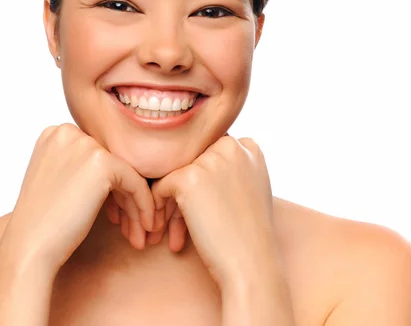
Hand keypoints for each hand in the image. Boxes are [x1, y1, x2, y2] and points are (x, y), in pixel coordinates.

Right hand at [2, 124, 155, 275]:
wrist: (30, 247)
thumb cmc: (43, 222)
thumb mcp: (57, 180)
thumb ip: (80, 165)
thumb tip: (118, 167)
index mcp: (56, 133)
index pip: (97, 156)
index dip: (110, 188)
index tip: (116, 215)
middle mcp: (69, 132)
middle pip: (112, 164)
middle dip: (124, 197)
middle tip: (131, 227)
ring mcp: (84, 145)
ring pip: (126, 173)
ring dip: (135, 205)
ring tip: (139, 235)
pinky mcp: (101, 162)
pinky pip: (136, 182)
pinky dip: (144, 205)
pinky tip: (144, 227)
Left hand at [150, 136, 275, 288]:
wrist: (252, 264)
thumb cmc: (249, 233)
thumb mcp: (250, 188)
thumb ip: (231, 167)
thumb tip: (199, 160)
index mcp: (247, 147)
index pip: (208, 151)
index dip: (201, 177)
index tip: (201, 205)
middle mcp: (230, 146)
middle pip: (190, 161)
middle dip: (182, 189)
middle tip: (177, 220)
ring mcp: (210, 160)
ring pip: (174, 174)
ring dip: (168, 201)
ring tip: (165, 229)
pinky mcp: (189, 178)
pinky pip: (160, 187)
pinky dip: (158, 208)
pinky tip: (160, 230)